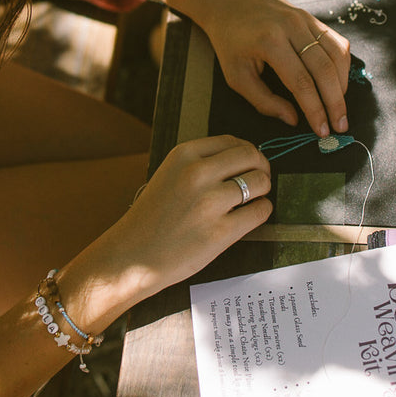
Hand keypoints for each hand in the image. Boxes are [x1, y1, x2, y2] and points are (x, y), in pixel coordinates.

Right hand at [110, 136, 271, 298]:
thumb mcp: (169, 174)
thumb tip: (241, 158)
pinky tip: (254, 214)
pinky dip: (262, 211)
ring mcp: (210, 202)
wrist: (132, 255)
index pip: (231, 140)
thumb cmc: (152, 217)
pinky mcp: (220, 231)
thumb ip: (199, 163)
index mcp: (184, 155)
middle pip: (251, 156)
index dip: (247, 151)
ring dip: (263, 190)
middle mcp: (197, 173)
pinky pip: (259, 212)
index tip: (250, 161)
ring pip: (259, 183)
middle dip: (262, 167)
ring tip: (255, 199)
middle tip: (260, 178)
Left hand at [177, 0, 350, 133]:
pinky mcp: (312, 17)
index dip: (315, 110)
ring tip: (340, 108)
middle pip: (324, 70)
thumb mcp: (236, 76)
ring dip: (342, 85)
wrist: (229, 1)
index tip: (322, 131)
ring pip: (336, 55)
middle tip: (340, 126)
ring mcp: (304, 19)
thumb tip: (293, 119)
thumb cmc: (230, 42)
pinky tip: (338, 83)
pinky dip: (342, 65)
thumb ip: (263, 101)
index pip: (301, 83)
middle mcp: (292, 27)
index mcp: (270, 42)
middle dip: (335, 102)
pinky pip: (337, 42)